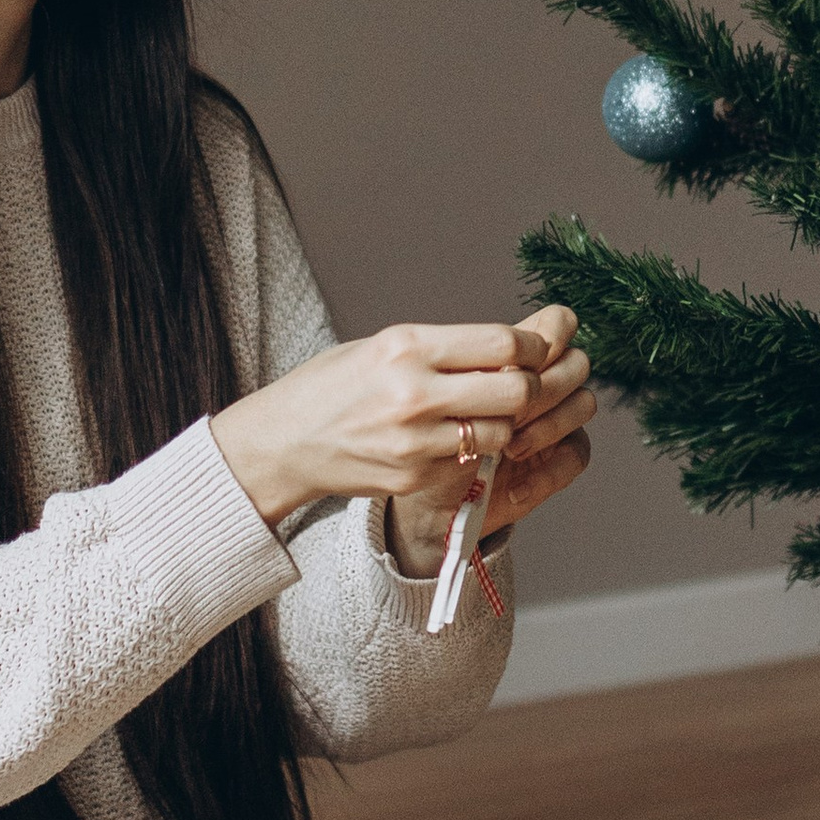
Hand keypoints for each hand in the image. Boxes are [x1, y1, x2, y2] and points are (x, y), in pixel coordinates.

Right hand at [210, 312, 587, 539]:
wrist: (284, 441)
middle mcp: (414, 392)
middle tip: (523, 385)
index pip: (503, 344)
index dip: (534, 348)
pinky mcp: (414, 475)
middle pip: (517, 391)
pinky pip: (468, 460)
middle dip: (530, 387)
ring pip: (500, 431)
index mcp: (408, 346)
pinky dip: (470, 449)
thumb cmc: (332, 386)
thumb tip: (508, 349)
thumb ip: (442, 349)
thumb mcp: (382, 346)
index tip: (536, 351)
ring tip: (482, 413)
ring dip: (503, 423)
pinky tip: (449, 438)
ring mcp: (416, 440)